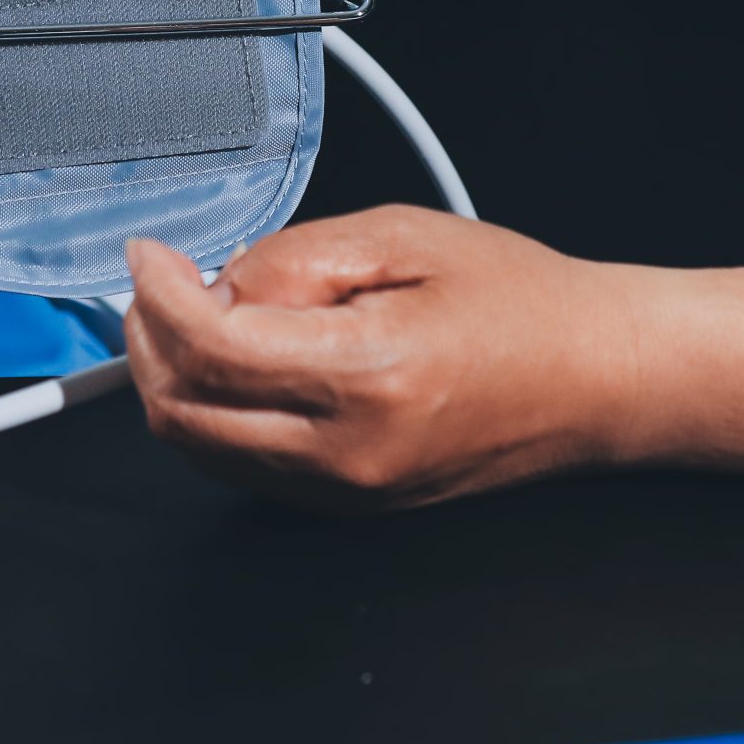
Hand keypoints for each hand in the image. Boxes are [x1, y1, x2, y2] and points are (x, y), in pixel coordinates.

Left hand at [124, 206, 637, 510]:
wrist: (595, 376)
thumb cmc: (520, 303)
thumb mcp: (403, 238)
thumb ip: (297, 259)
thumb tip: (216, 285)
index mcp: (369, 377)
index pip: (214, 349)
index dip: (159, 295)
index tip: (149, 255)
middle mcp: (349, 452)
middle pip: (186, 416)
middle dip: (149, 342)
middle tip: (160, 285)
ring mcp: (347, 492)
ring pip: (203, 451)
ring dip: (174, 381)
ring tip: (198, 315)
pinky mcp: (348, 506)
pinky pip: (243, 468)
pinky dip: (215, 414)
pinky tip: (238, 361)